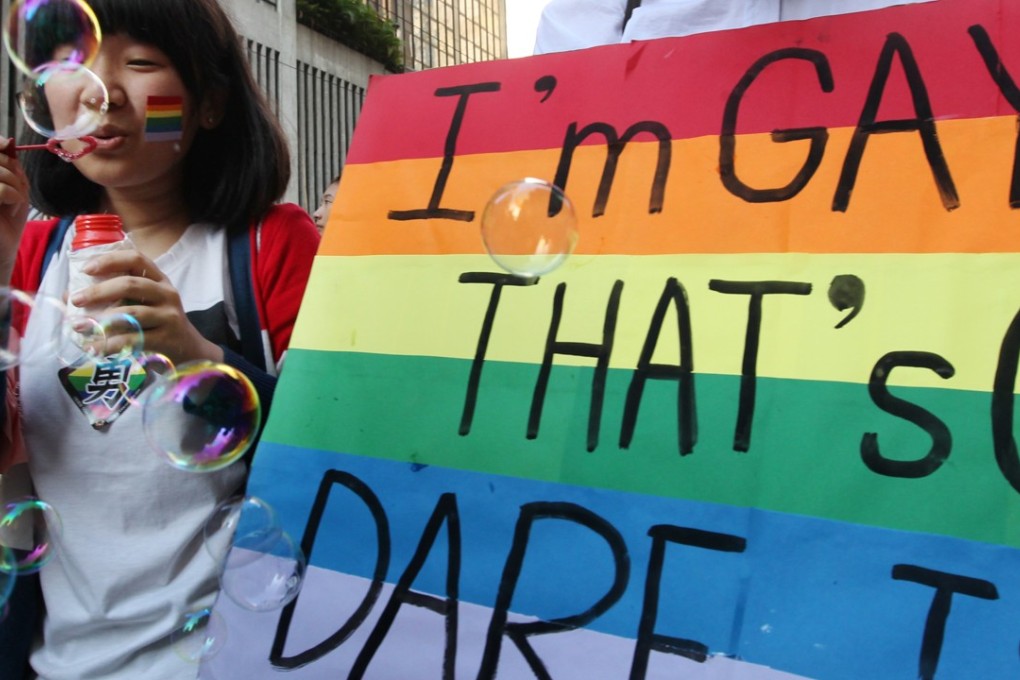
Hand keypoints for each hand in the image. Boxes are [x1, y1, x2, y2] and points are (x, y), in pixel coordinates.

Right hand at [0, 139, 29, 282]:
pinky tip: (11, 206)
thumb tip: (7, 142)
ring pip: (0, 172)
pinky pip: (0, 188)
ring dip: (15, 185)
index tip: (6, 145)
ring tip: (13, 201)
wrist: (3, 248)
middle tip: (16, 189)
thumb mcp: (13, 186)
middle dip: (12, 170)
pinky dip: (13, 195)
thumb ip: (8, 163)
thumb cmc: (6, 218)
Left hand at [68, 248, 224, 364]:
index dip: (110, 260)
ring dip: (100, 320)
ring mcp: (168, 316)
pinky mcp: (166, 338)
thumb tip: (66, 296)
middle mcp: (166, 294)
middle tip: (77, 299)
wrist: (189, 349)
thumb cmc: (157, 323)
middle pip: (130, 284)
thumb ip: (113, 296)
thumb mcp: (144, 303)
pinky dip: (109, 344)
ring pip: (131, 313)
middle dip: (99, 291)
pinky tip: (94, 348)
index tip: (87, 268)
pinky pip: (133, 339)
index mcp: (159, 280)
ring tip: (78, 326)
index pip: (136, 259)